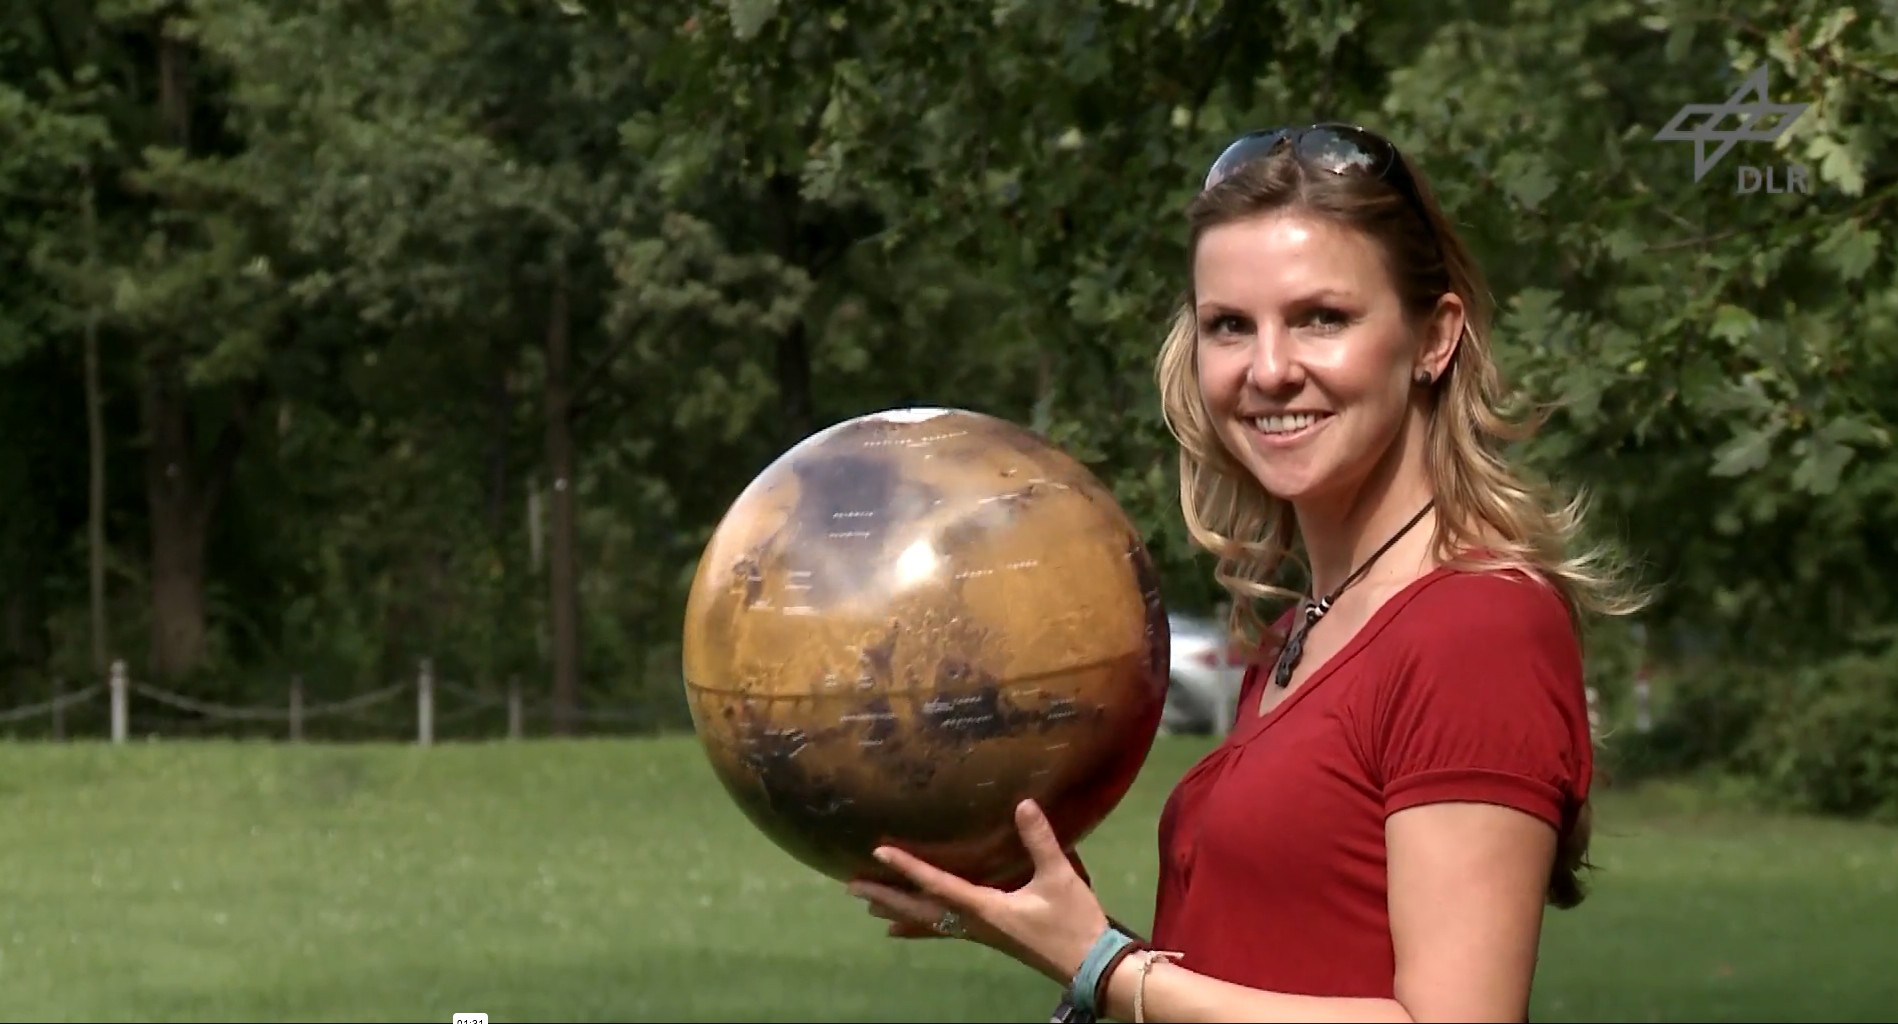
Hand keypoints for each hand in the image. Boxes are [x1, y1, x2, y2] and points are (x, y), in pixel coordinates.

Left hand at [846, 799, 1111, 985]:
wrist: (1089, 964)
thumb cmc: (1073, 922)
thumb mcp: (1059, 878)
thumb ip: (1039, 840)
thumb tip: (1023, 803)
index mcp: (984, 908)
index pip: (936, 884)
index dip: (907, 866)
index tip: (878, 852)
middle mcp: (973, 923)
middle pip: (920, 909)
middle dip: (886, 896)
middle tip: (851, 887)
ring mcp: (980, 933)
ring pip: (928, 921)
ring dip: (898, 911)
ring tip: (869, 908)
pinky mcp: (989, 936)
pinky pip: (944, 928)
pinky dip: (920, 925)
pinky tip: (906, 929)